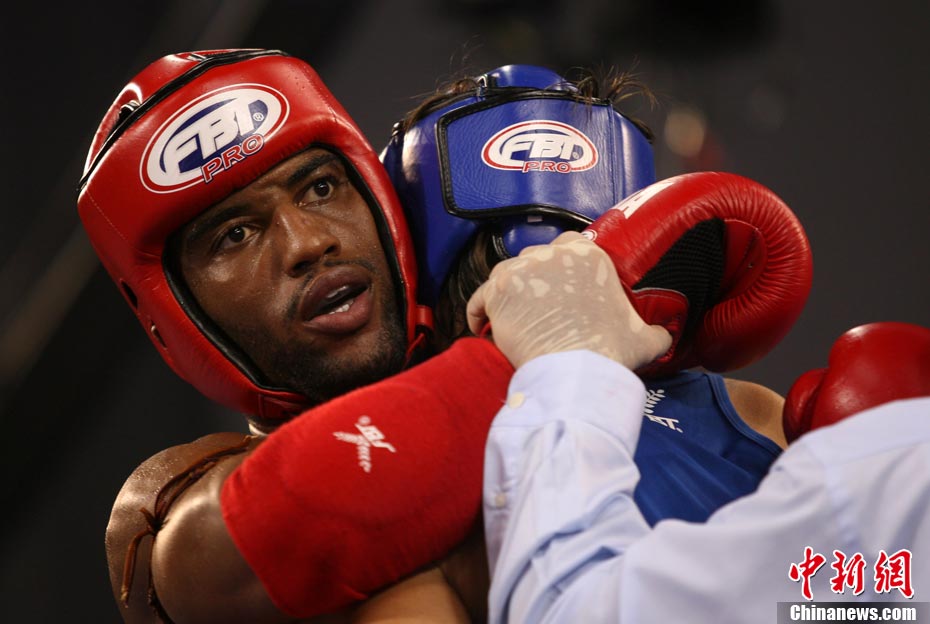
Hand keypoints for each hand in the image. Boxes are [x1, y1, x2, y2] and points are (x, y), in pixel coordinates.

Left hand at [467, 232, 671, 369]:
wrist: (576, 371)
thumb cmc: (609, 352)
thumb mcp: (645, 339)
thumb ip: (655, 331)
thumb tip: (664, 336)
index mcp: (588, 255)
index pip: (568, 244)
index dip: (561, 263)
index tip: (559, 281)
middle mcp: (551, 254)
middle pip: (534, 258)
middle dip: (534, 278)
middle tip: (536, 305)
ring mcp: (521, 271)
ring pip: (506, 274)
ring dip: (506, 292)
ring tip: (509, 315)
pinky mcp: (496, 293)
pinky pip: (479, 298)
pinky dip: (477, 311)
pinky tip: (479, 325)